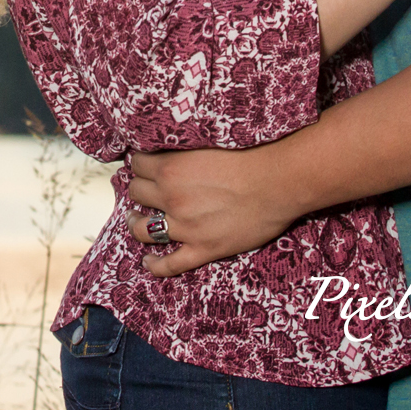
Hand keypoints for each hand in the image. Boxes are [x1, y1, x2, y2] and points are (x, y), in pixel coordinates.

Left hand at [124, 146, 294, 276]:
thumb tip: (169, 152)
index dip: (139, 164)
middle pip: (137, 193)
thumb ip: (183, 152)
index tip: (143, 166)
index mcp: (170, 168)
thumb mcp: (206, 145)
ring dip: (135, 224)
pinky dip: (155, 265)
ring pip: (143, 230)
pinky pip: (170, 264)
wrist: (275, 183)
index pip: (137, 164)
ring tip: (135, 220)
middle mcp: (171, 198)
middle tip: (144, 190)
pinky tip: (148, 261)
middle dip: (139, 190)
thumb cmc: (248, 157)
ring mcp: (185, 226)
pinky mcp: (202, 249)